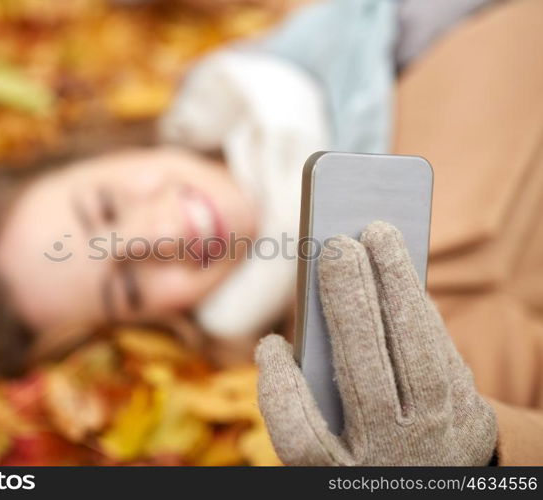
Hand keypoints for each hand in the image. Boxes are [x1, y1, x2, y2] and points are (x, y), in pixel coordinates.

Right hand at [255, 221, 495, 464]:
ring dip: (397, 288)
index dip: (281, 389)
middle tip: (337, 245)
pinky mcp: (471, 418)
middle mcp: (388, 460)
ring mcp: (436, 440)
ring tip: (378, 233)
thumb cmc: (355, 449)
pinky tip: (400, 269)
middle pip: (365, 380)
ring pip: (417, 359)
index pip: (300, 439)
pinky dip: (419, 307)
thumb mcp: (323, 442)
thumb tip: (294, 328)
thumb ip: (301, 398)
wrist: (429, 481)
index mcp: (337, 473)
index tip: (272, 344)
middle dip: (350, 307)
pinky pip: (443, 355)